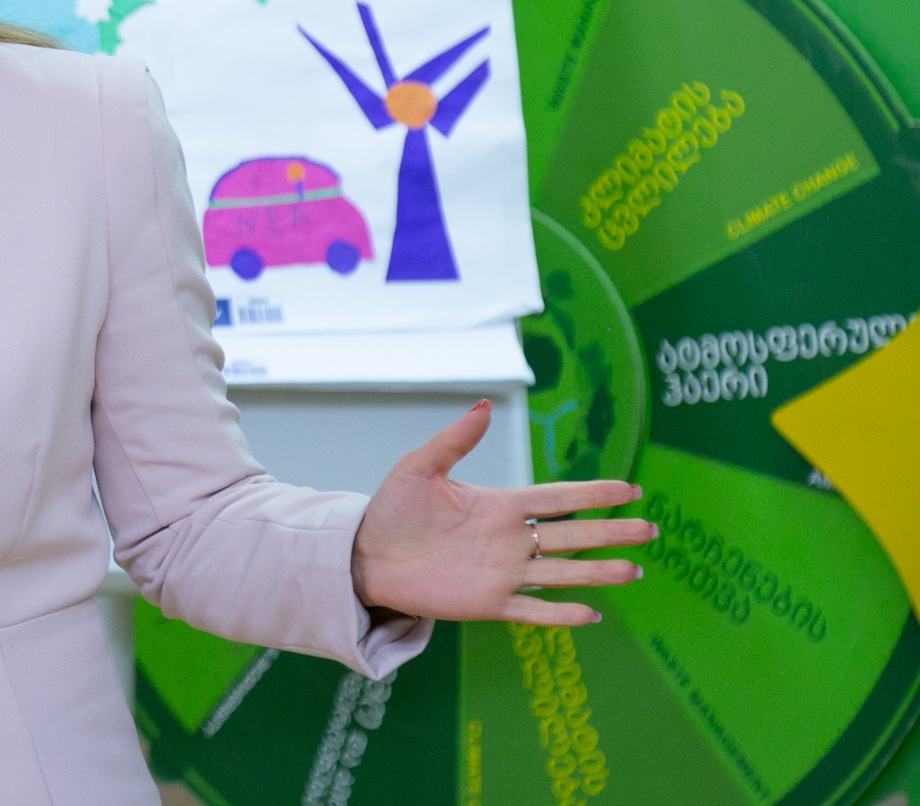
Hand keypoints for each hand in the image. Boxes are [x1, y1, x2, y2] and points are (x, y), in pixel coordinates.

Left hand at [349, 400, 653, 625]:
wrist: (364, 555)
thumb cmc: (392, 510)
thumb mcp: (420, 468)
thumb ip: (455, 440)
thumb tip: (484, 404)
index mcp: (499, 505)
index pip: (557, 499)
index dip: (593, 494)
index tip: (630, 489)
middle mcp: (509, 540)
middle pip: (572, 536)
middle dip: (611, 532)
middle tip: (651, 529)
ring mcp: (503, 573)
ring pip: (562, 573)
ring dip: (598, 572)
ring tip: (636, 570)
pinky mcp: (489, 604)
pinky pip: (534, 609)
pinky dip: (562, 613)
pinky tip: (593, 613)